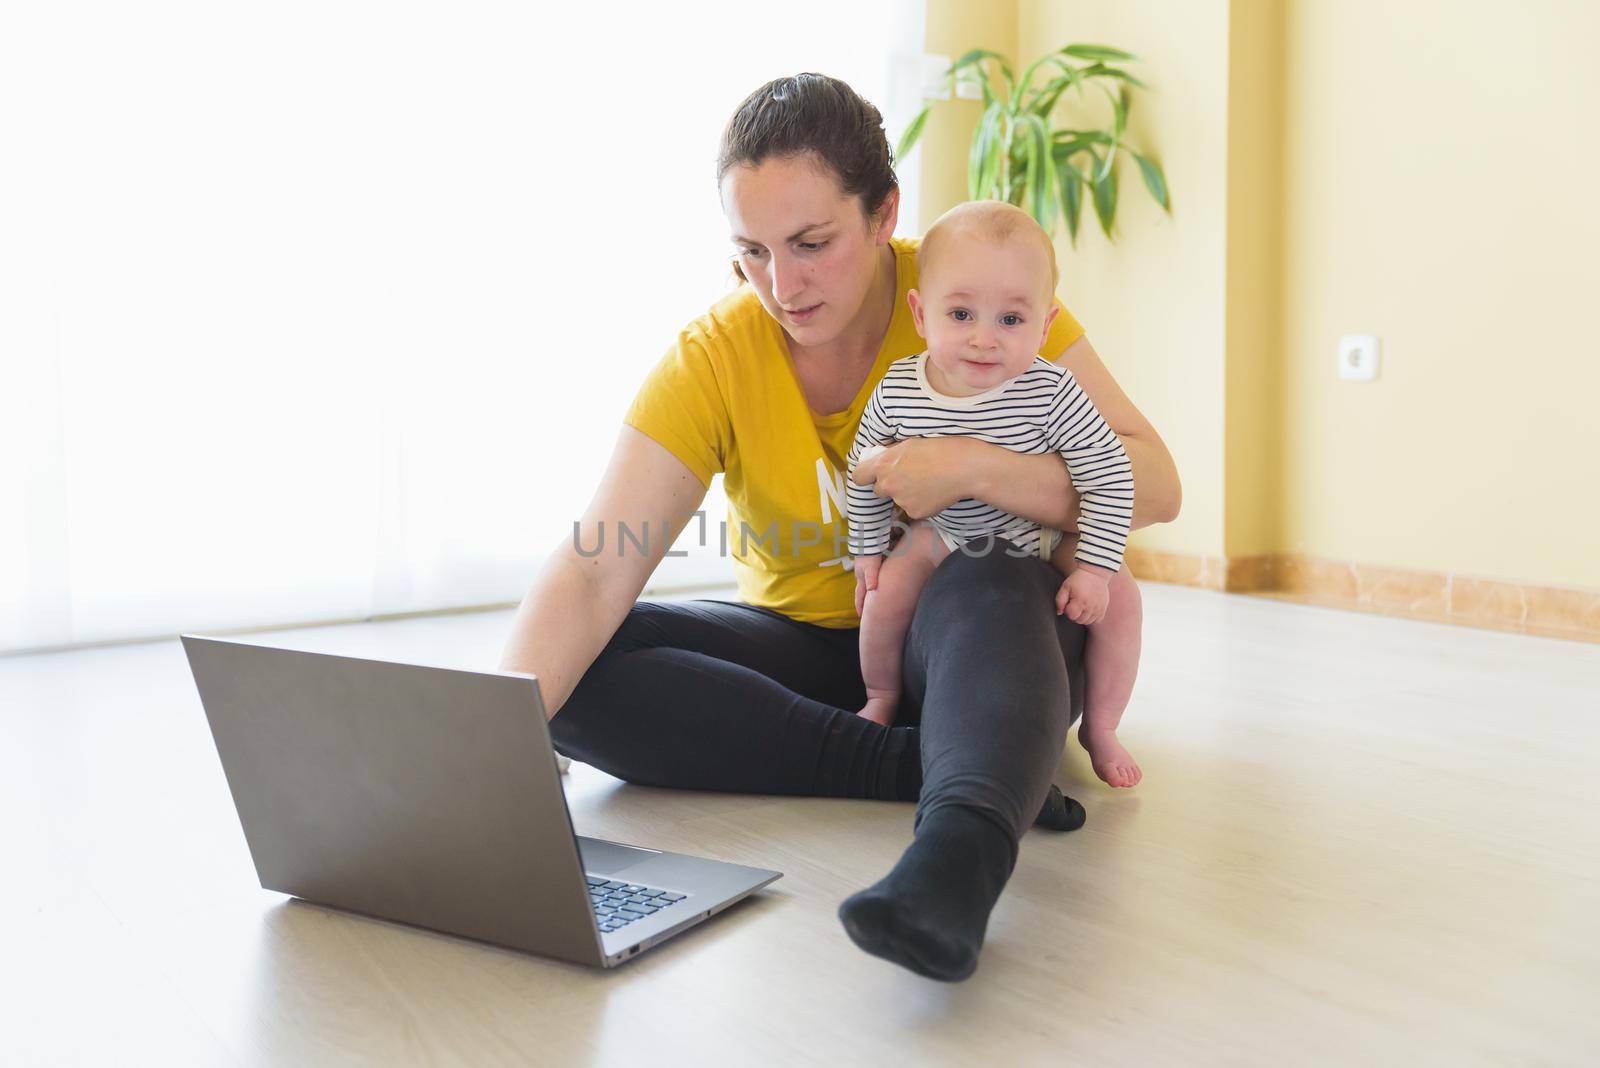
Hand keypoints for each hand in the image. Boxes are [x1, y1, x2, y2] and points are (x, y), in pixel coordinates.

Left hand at [849, 437, 974, 519]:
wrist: (964, 468)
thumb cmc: (940, 449)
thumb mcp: (910, 443)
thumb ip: (891, 454)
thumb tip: (882, 457)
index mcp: (883, 465)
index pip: (858, 477)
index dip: (865, 476)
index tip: (870, 475)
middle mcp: (888, 485)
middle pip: (878, 490)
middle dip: (889, 485)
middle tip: (908, 476)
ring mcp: (901, 501)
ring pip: (898, 500)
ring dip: (907, 494)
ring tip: (928, 482)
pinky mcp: (915, 512)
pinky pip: (913, 509)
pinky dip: (921, 503)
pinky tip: (935, 492)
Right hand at [853, 554, 883, 617]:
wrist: (869, 536)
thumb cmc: (870, 552)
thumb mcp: (871, 566)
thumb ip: (872, 578)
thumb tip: (872, 590)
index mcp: (861, 578)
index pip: (860, 596)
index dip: (860, 606)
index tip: (861, 616)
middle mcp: (862, 574)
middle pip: (862, 591)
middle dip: (864, 601)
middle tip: (866, 611)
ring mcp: (865, 569)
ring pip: (867, 584)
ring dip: (868, 592)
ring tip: (873, 599)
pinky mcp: (871, 563)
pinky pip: (872, 577)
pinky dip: (874, 582)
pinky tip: (879, 583)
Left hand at [1055, 566, 1110, 623]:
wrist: (1095, 573)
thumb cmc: (1078, 579)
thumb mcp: (1065, 587)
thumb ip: (1060, 601)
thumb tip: (1059, 612)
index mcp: (1080, 602)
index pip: (1071, 616)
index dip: (1068, 610)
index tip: (1069, 603)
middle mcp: (1090, 607)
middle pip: (1079, 621)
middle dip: (1075, 614)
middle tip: (1075, 604)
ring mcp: (1098, 609)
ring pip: (1088, 622)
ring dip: (1083, 616)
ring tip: (1082, 606)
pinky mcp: (1103, 608)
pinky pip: (1097, 620)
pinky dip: (1092, 617)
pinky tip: (1089, 609)